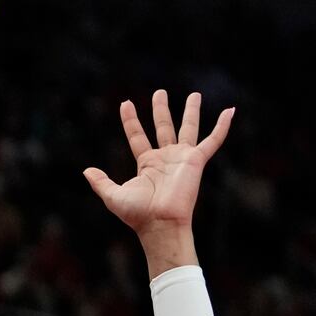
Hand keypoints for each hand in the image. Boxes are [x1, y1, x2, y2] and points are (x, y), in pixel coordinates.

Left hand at [83, 91, 232, 237]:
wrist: (159, 223)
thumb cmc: (137, 214)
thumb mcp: (112, 196)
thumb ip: (100, 182)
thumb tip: (86, 170)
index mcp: (147, 164)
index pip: (137, 136)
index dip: (131, 120)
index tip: (126, 103)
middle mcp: (165, 158)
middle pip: (163, 127)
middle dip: (161, 109)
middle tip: (159, 92)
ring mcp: (182, 158)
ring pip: (187, 128)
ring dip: (191, 111)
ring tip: (194, 94)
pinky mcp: (196, 161)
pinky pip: (212, 141)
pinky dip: (222, 127)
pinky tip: (229, 112)